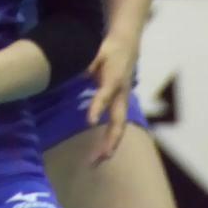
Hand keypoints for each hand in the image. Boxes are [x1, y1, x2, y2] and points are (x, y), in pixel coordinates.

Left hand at [86, 33, 137, 163]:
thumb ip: (88, 64)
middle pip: (117, 121)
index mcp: (114, 80)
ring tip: (98, 161)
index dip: (98, 108)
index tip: (89, 122)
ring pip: (119, 128)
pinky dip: (111, 139)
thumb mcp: (96, 52)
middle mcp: (121, 95)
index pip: (105, 96)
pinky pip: (117, 125)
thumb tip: (79, 75)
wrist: (128, 47)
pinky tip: (103, 151)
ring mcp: (123, 102)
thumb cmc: (109, 50)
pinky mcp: (122, 106)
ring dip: (110, 145)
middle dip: (109, 140)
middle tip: (99, 157)